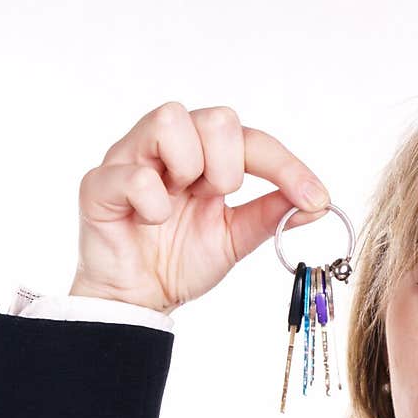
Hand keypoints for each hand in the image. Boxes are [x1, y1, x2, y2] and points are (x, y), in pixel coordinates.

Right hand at [69, 102, 330, 313]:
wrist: (139, 300)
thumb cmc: (179, 262)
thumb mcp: (235, 239)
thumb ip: (270, 215)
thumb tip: (317, 202)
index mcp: (204, 157)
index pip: (250, 139)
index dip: (286, 165)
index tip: (315, 197)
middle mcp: (168, 148)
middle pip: (215, 117)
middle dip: (228, 166)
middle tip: (215, 200)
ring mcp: (131, 159)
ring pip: (169, 119)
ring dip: (189, 167)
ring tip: (179, 204)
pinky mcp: (100, 184)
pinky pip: (133, 175)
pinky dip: (152, 203)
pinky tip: (151, 222)